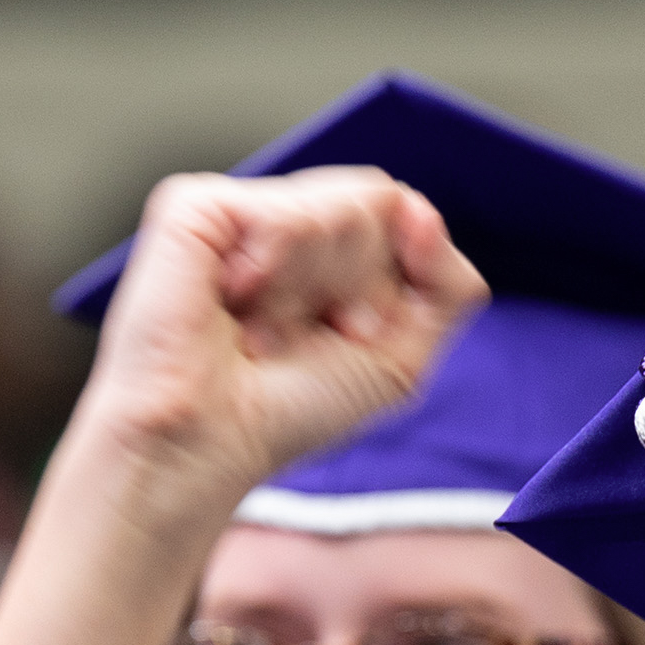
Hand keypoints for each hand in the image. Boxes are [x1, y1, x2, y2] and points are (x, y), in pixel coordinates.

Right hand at [69, 167, 487, 524]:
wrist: (211, 441)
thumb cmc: (290, 409)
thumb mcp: (404, 358)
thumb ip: (448, 284)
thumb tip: (419, 208)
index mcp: (330, 248)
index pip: (404, 215)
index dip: (395, 285)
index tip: (353, 336)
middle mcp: (286, 219)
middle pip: (380, 203)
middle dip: (362, 288)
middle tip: (304, 336)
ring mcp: (242, 208)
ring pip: (346, 207)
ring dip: (317, 292)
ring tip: (263, 328)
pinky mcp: (197, 206)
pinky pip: (290, 214)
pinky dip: (279, 275)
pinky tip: (236, 303)